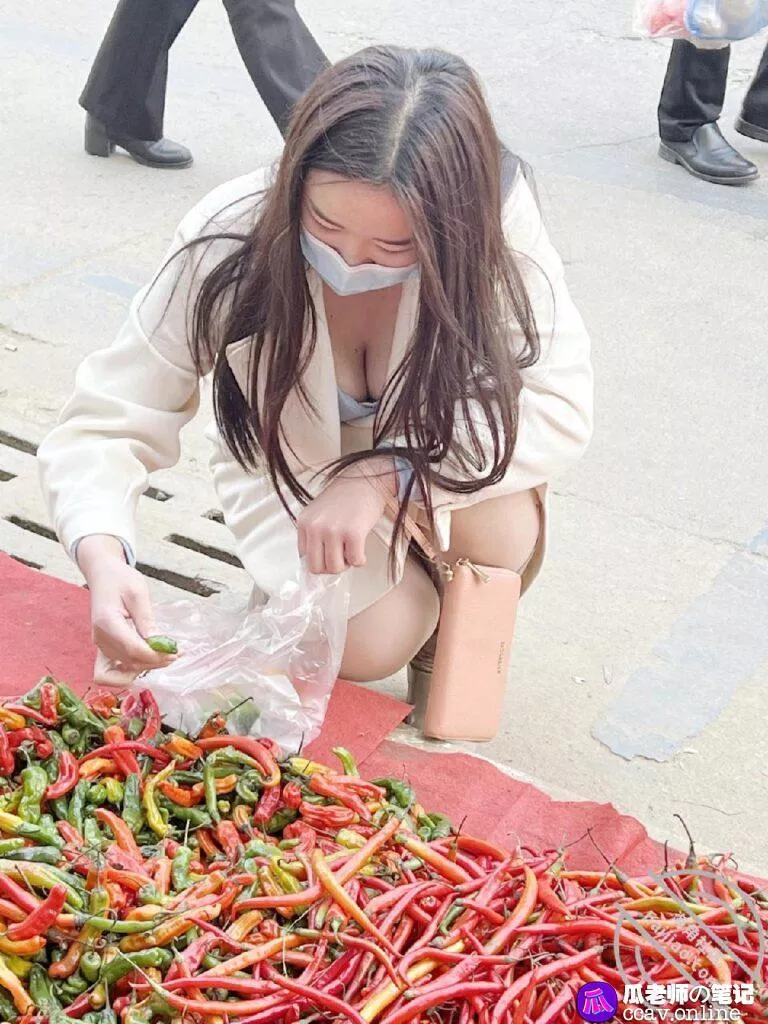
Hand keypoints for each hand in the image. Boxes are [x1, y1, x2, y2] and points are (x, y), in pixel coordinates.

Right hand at [77, 535, 176, 684]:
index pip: (132, 649)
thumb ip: (146, 619)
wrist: (102, 576)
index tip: (175, 652)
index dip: (155, 655)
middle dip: (155, 662)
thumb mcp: (138, 592)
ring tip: (167, 655)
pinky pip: (114, 670)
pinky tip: (150, 661)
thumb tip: (158, 643)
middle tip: (177, 653)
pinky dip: (134, 669)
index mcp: (107, 621)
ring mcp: (100, 645)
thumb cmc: (120, 579)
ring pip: (124, 668)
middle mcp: (100, 638)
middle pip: (130, 662)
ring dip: (147, 667)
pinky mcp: (104, 648)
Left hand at [297, 464, 393, 573]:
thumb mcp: (320, 513)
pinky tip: (361, 546)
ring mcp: (333, 531)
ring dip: (346, 563)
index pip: (304, 558)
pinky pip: (355, 561)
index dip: (320, 560)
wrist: (366, 479)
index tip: (330, 555)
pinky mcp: (353, 533)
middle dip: (331, 567)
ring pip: (335, 568)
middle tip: (342, 555)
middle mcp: (315, 527)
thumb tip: (317, 564)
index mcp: (304, 522)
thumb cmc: (346, 497)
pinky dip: (360, 559)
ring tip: (352, 549)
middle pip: (317, 568)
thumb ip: (314, 534)